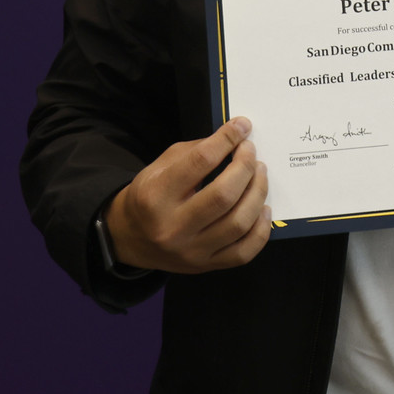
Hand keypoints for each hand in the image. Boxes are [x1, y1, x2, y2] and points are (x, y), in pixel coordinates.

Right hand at [104, 116, 270, 273]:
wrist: (130, 239)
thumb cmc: (150, 196)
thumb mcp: (160, 167)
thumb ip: (196, 151)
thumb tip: (236, 137)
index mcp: (155, 196)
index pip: (200, 162)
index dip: (226, 140)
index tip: (242, 127)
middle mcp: (172, 227)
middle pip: (223, 195)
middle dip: (245, 167)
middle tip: (251, 152)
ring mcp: (191, 251)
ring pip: (238, 223)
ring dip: (258, 193)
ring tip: (260, 174)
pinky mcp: (205, 266)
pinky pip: (244, 252)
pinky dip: (261, 228)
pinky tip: (262, 209)